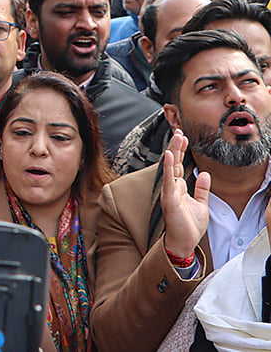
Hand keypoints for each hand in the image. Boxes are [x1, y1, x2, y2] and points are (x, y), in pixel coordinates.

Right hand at [161, 129, 210, 258]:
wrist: (184, 242)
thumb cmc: (190, 225)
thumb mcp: (201, 204)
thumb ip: (201, 189)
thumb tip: (204, 174)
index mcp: (178, 188)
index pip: (179, 165)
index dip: (181, 151)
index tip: (183, 137)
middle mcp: (172, 187)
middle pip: (174, 162)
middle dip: (176, 147)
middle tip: (179, 131)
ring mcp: (169, 192)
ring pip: (171, 167)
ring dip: (174, 151)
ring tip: (176, 137)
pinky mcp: (169, 198)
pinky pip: (168, 180)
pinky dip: (169, 167)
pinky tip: (170, 155)